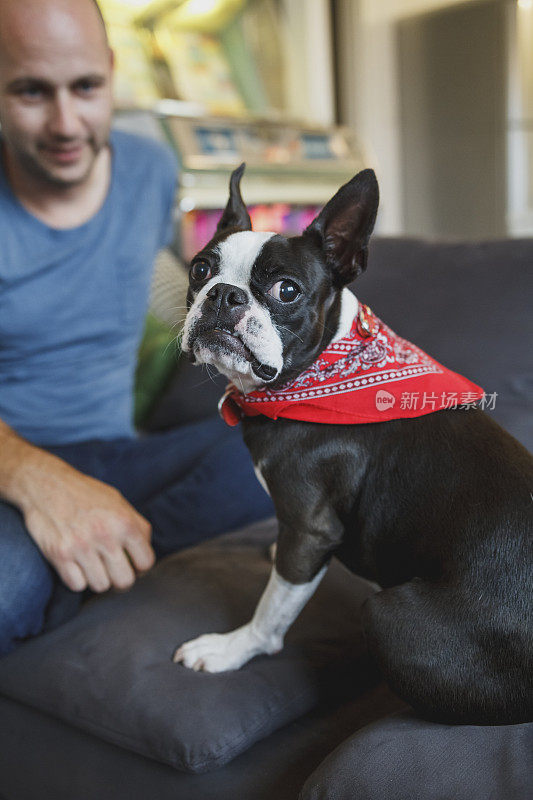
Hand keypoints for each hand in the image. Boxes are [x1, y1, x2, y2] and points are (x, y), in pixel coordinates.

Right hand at [19, 452, 154, 592]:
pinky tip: (76, 564)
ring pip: (100, 586)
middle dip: (119, 578)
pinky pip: (77, 585)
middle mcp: (105, 536)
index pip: (146, 562)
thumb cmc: (85, 493)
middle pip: (124, 581)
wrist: (46, 484)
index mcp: (125, 522)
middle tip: (112, 569)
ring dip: (97, 578)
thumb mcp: (119, 501)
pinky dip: (77, 579)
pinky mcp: (60, 555)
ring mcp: (81, 547)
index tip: (132, 564)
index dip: (140, 567)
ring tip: (92, 563)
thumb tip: (145, 552)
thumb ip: (136, 525)